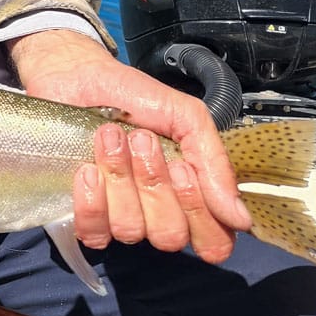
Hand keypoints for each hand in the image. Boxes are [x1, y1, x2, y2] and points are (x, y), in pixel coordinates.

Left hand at [8, 30, 251, 264]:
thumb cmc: (130, 96)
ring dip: (120, 178)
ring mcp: (118, 215)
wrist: (76, 76)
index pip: (213, 239)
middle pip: (170, 235)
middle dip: (154, 183)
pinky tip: (87, 168)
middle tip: (141, 140)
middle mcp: (156, 212)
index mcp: (188, 194)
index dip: (199, 212)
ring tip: (110, 139)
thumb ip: (212, 161)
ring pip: (131, 230)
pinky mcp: (83, 214)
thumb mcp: (183, 115)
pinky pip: (95, 233)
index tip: (181, 167)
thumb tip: (240, 218)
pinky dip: (92, 200)